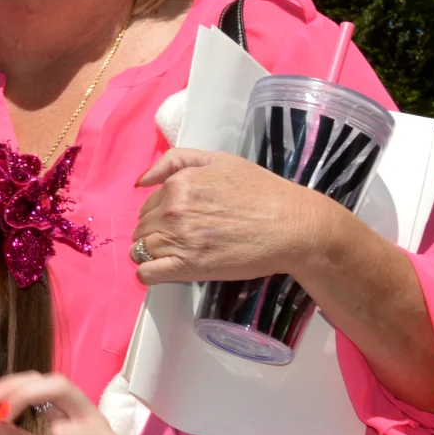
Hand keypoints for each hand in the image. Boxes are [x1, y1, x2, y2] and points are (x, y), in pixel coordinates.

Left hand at [131, 148, 343, 284]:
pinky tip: (166, 270)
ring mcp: (178, 239)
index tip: (180, 221)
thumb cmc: (262, 192)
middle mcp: (172, 211)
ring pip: (140, 250)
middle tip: (182, 238)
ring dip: (152, 253)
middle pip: (142, 227)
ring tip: (177, 254)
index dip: (160, 214)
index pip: (147, 204)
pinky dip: (150, 273)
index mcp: (178, 185)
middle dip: (156, 233)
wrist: (293, 226)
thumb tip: (141, 181)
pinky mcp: (187, 267)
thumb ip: (176, 161)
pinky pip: (147, 273)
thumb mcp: (220, 160)